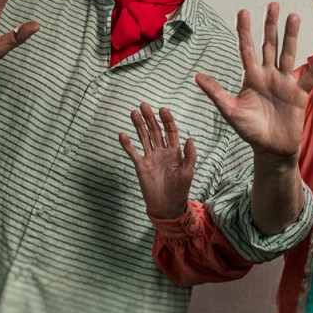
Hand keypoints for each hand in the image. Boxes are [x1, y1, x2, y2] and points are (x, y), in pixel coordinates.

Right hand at [119, 103, 196, 218]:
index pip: (170, 131)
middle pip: (155, 130)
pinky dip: (127, 144)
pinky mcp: (141, 166)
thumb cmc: (180, 191)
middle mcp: (162, 151)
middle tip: (144, 105)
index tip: (162, 110)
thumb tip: (190, 138)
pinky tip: (122, 134)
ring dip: (138, 125)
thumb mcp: (188, 173)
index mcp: (175, 151)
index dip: (167, 120)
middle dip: (150, 118)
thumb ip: (190, 156)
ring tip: (133, 113)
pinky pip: (133, 153)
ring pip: (143, 138)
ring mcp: (150, 158)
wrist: (167, 207)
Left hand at [195, 2, 312, 160]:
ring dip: (291, 36)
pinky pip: (311, 76)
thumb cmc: (249, 131)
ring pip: (288, 54)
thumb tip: (196, 76)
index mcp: (250, 77)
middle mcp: (268, 75)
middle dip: (271, 26)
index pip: (246, 49)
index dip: (244, 31)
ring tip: (294, 16)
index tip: (243, 11)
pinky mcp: (299, 94)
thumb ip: (216, 93)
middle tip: (273, 4)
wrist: (271, 150)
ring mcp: (285, 83)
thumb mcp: (230, 111)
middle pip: (269, 45)